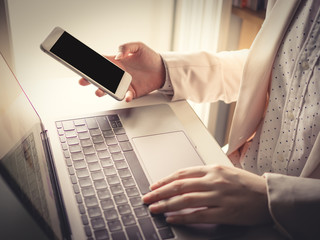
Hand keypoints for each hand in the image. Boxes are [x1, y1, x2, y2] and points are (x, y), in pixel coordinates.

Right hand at [79, 42, 165, 101]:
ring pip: (110, 89)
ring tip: (99, 91)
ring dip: (103, 91)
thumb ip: (126, 47)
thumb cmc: (150, 57)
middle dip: (90, 80)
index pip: (100, 62)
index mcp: (116, 62)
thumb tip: (118, 55)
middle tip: (83, 80)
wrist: (163, 69)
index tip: (82, 65)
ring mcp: (124, 84)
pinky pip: (126, 96)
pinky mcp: (132, 92)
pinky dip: (125, 97)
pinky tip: (126, 96)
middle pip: (100, 78)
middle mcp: (118, 74)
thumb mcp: (139, 46)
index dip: (90, 63)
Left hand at [142, 165, 271, 225]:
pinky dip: (182, 217)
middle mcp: (213, 181)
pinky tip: (172, 218)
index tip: (154, 186)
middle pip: (179, 186)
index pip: (182, 174)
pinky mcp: (224, 213)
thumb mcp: (225, 172)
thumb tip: (184, 180)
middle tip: (147, 198)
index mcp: (213, 170)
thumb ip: (206, 174)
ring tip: (155, 208)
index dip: (165, 180)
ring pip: (186, 200)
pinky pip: (198, 215)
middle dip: (160, 192)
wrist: (268, 196)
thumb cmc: (246, 184)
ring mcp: (218, 197)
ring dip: (167, 204)